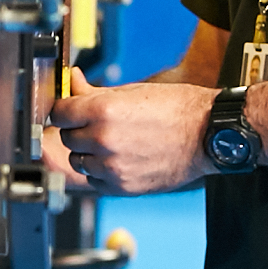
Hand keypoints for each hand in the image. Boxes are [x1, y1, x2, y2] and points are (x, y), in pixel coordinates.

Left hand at [46, 79, 211, 193]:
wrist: (208, 134)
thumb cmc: (176, 108)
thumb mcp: (132, 91)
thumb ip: (94, 91)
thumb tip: (72, 81)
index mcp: (103, 110)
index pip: (59, 112)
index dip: (64, 109)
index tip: (69, 110)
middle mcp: (104, 140)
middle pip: (67, 137)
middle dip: (78, 130)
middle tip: (97, 124)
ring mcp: (112, 167)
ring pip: (79, 161)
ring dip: (88, 152)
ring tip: (113, 142)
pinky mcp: (122, 187)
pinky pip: (95, 180)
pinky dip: (102, 172)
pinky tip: (121, 159)